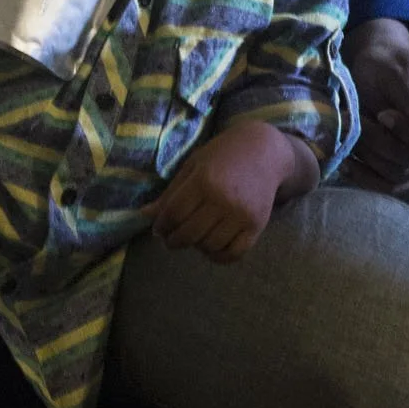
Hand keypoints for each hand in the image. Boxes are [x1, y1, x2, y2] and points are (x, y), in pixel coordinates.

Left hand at [144, 120, 303, 262]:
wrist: (264, 151)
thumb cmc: (223, 155)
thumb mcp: (192, 166)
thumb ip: (170, 193)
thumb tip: (144, 215)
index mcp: (203, 180)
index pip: (173, 215)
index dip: (161, 226)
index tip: (159, 229)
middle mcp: (223, 199)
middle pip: (189, 234)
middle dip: (173, 241)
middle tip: (171, 239)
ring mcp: (242, 214)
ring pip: (209, 246)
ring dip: (195, 247)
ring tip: (193, 237)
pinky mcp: (257, 225)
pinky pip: (234, 253)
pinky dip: (218, 256)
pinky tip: (211, 247)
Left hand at [343, 18, 408, 192]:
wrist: (376, 71)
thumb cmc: (390, 63)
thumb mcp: (398, 69)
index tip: (383, 115)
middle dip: (381, 142)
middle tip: (356, 120)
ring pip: (400, 174)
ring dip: (369, 155)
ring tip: (351, 131)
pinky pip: (390, 185)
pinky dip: (366, 177)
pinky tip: (347, 161)